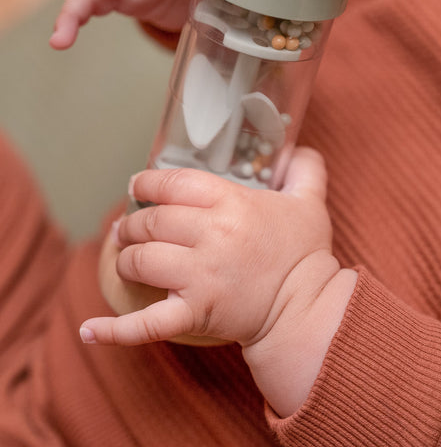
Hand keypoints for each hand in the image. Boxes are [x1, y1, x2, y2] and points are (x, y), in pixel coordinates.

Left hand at [81, 147, 337, 346]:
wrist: (307, 309)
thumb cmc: (306, 254)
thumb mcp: (311, 202)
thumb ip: (306, 169)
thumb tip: (301, 149)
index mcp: (233, 203)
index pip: (173, 183)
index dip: (147, 182)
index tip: (138, 185)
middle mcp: (212, 234)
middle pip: (151, 221)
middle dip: (133, 223)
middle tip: (132, 227)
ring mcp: (200, 276)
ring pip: (140, 260)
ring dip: (126, 258)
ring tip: (128, 257)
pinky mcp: (195, 313)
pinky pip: (145, 323)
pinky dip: (113, 330)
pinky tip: (90, 330)